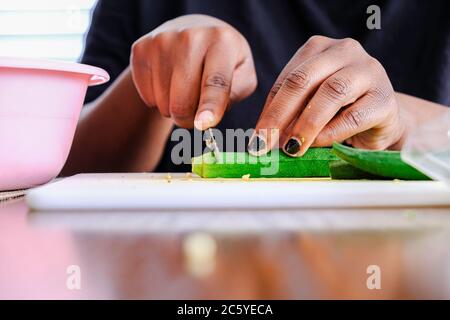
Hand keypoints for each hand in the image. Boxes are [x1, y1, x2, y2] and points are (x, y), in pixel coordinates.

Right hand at [130, 14, 256, 128]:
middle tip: (197, 113)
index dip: (210, 106)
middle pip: (183, 102)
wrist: (193, 30)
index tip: (203, 124)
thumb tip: (205, 118)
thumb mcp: (242, 75)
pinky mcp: (140, 49)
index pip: (216, 82)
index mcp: (222, 42)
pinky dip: (157, 100)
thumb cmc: (224, 62)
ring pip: (163, 103)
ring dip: (173, 109)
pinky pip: (147, 96)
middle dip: (189, 120)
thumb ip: (234, 96)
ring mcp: (162, 41)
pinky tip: (167, 82)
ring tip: (184, 90)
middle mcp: (190, 37)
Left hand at [248, 36, 404, 156]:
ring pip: (330, 92)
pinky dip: (331, 133)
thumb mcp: (308, 105)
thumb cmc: (338, 111)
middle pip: (303, 80)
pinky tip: (316, 145)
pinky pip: (353, 116)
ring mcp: (368, 71)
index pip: (287, 79)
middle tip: (265, 144)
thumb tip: (262, 138)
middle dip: (280, 115)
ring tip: (291, 148)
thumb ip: (288, 114)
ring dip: (306, 124)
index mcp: (319, 48)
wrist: (382, 121)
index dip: (268, 110)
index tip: (256, 139)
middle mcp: (344, 51)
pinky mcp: (384, 98)